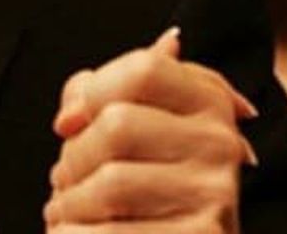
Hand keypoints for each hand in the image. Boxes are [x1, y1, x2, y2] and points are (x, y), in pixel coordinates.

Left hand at [43, 28, 258, 232]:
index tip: (73, 123)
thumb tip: (76, 104)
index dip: (92, 94)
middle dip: (73, 158)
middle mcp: (219, 143)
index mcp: (206, 102)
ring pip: (110, 183)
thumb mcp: (128, 127)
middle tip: (67, 180)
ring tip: (71, 212)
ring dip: (69, 204)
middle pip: (117, 125)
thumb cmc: (140, 190)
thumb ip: (98, 95)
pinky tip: (79, 233)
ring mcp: (214, 194)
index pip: (144, 70)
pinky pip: (108, 233)